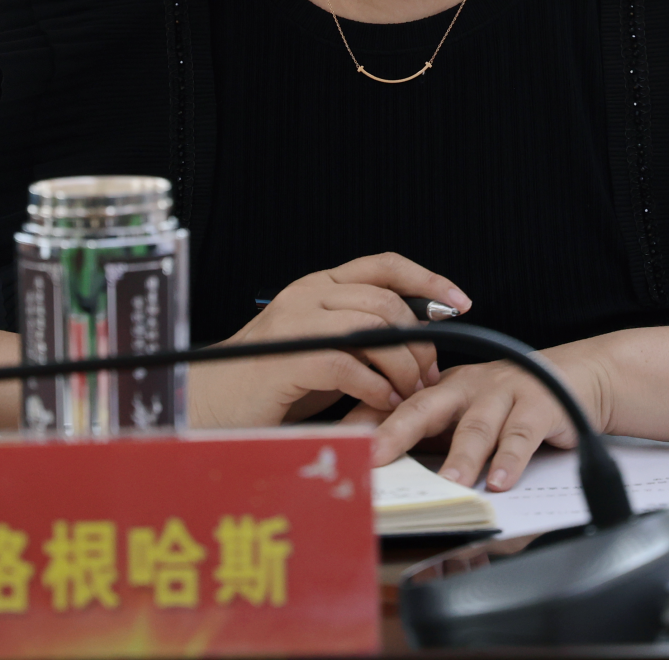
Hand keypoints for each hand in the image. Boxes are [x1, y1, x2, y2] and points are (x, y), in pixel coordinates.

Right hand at [187, 253, 469, 428]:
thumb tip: (420, 338)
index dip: (427, 279)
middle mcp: (307, 295)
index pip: (383, 264)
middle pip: (386, 301)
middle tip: (429, 374)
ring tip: (409, 393)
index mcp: (318, 285)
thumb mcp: (324, 347)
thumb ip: (362, 335)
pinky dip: (376, 387)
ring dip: (403, 366)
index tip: (460, 301)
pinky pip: (350, 364)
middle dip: (420, 340)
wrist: (209, 401)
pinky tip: (382, 404)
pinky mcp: (288, 358)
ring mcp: (295, 323)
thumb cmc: (269, 381)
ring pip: (374, 329)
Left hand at [367, 335, 617, 490]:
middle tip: (374, 456)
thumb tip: (377, 464)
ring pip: (477, 425)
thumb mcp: (465, 414)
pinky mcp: (540, 404)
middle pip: (426, 405)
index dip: (368, 424)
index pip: (397, 405)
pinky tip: (501, 481)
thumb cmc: (509, 401)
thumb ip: (430, 436)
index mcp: (442, 388)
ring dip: (461, 456)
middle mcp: (468, 387)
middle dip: (397, 430)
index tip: (340, 447)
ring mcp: (504, 393)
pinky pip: (522, 434)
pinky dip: (511, 459)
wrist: (576, 376)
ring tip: (449, 484)